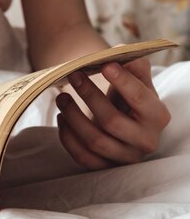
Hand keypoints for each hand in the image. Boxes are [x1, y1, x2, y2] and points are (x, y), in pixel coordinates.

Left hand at [56, 58, 170, 169]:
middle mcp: (146, 140)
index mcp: (157, 116)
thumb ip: (132, 65)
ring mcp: (125, 157)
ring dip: (73, 117)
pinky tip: (62, 118)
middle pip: (112, 121)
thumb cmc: (127, 98)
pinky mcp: (105, 167)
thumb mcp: (135, 82)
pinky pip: (83, 157)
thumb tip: (120, 51)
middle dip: (90, 97)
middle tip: (73, 76)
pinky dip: (68, 137)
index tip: (104, 65)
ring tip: (62, 97)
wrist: (120, 123)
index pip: (140, 98)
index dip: (122, 81)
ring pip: (95, 141)